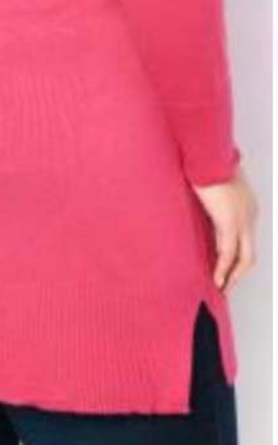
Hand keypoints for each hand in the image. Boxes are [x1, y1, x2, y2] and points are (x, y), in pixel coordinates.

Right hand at [192, 168, 257, 291]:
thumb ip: (205, 196)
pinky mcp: (229, 223)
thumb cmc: (203, 163)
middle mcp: (249, 215)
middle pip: (249, 252)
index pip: (243, 238)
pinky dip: (223, 270)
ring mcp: (242, 220)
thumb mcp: (207, 184)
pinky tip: (216, 280)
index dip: (234, 256)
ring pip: (244, 257)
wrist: (206, 155)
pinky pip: (228, 253)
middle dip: (238, 272)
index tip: (222, 267)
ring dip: (233, 276)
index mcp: (245, 205)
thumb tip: (194, 202)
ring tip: (221, 288)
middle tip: (225, 285)